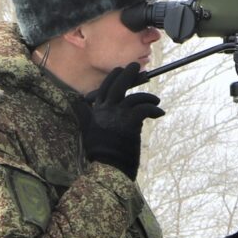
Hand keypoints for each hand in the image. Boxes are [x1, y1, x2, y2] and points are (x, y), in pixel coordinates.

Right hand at [77, 64, 163, 179]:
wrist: (107, 168)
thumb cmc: (100, 153)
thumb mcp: (88, 130)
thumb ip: (85, 115)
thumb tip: (77, 102)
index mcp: (96, 111)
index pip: (105, 87)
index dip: (114, 77)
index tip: (121, 70)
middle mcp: (106, 109)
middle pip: (118, 85)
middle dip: (129, 74)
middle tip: (138, 69)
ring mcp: (118, 114)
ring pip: (134, 97)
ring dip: (148, 96)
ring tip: (156, 100)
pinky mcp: (130, 122)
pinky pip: (144, 108)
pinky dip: (154, 108)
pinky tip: (159, 112)